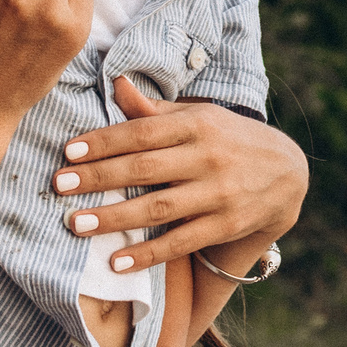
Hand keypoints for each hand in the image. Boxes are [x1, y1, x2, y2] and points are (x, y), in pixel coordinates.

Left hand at [52, 81, 305, 273]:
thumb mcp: (199, 117)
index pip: (142, 132)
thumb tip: (115, 84)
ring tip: (77, 224)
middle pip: (145, 167)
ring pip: (159, 206)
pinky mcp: (226, 224)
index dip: (103, 141)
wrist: (288, 173)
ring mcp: (218, 193)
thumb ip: (154, 110)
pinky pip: (182, 241)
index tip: (68, 153)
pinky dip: (149, 253)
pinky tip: (118, 262)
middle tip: (58, 185)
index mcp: (197, 124)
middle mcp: (208, 156)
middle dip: (99, 177)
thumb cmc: (228, 139)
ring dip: (116, 217)